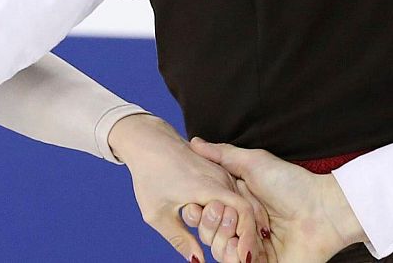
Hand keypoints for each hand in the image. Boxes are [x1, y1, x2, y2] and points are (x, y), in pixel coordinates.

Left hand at [110, 114, 266, 262]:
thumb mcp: (157, 213)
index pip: (243, 213)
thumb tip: (197, 261)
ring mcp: (221, 172)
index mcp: (208, 187)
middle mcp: (220, 177)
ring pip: (242, 201)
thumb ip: (179, 239)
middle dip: (242, 234)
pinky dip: (235, 211)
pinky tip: (228, 226)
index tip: (243, 257)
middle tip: (236, 256)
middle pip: (244, 211)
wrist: (147, 141)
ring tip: (233, 244)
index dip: (246, 237)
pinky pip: (235, 193)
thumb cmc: (148, 176)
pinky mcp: (219, 170)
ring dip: (239, 223)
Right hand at [189, 138, 365, 262]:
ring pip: (219, 252)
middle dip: (212, 225)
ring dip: (223, 241)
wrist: (322, 209)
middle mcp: (241, 226)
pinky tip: (245, 248)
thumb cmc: (291, 183)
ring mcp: (251, 247)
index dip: (198, 210)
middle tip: (228, 214)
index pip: (204, 212)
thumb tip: (194, 141)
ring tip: (239, 230)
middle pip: (208, 233)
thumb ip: (222, 154)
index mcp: (236, 203)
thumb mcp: (253, 162)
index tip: (200, 203)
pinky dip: (236, 257)